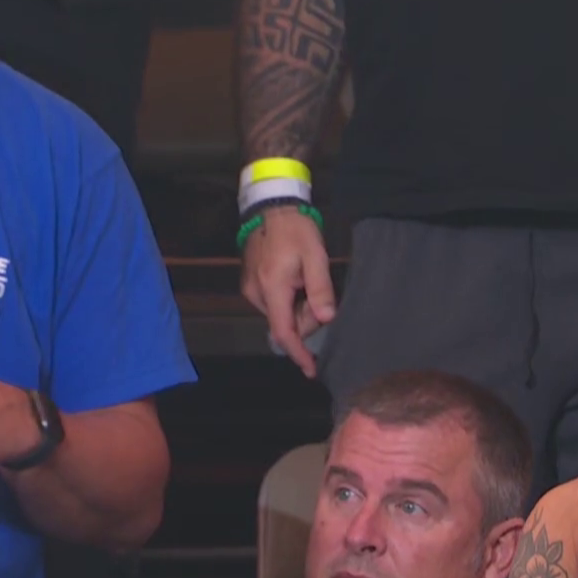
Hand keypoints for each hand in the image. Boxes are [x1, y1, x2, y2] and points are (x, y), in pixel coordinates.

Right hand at [240, 205, 336, 377]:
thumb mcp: (316, 257)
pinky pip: (275, 303)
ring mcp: (251, 288)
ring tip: (308, 281)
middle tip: (321, 298)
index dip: (298, 353)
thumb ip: (321, 289)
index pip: (284, 332)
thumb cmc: (296, 231)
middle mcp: (256, 294)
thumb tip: (327, 319)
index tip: (311, 369)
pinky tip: (299, 281)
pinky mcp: (252, 283)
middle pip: (285, 323)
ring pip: (281, 314)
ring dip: (299, 309)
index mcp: (272, 289)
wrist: (273, 208)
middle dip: (306, 320)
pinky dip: (290, 301)